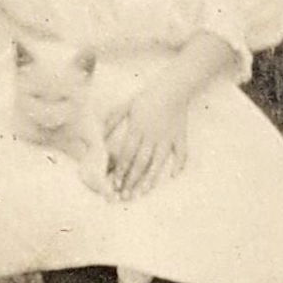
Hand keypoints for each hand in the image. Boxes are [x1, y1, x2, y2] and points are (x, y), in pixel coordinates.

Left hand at [104, 77, 189, 201]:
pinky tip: (173, 176)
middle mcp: (152, 135)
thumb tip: (100, 136)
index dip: (120, 169)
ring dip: (150, 178)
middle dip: (132, 180)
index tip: (115, 183)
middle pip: (140, 162)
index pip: (127, 153)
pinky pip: (181, 153)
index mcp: (137, 128)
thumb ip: (112, 121)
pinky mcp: (180, 136)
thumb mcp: (126, 106)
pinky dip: (179, 164)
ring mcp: (167, 137)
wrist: (172, 87)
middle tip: (125, 195)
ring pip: (158, 162)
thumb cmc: (146, 97)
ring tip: (143, 192)